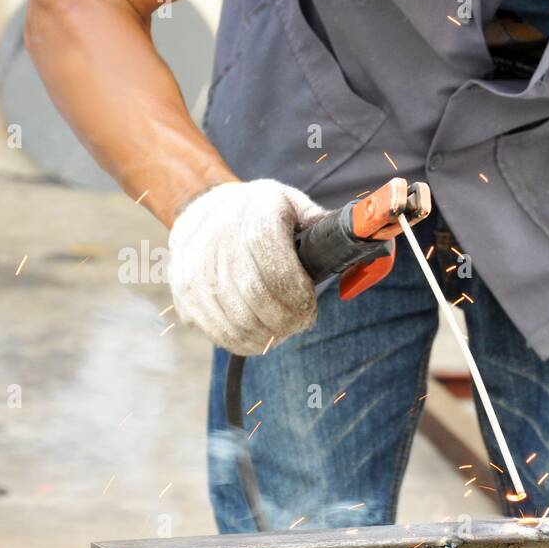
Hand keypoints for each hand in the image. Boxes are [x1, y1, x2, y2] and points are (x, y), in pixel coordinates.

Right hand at [167, 179, 326, 354]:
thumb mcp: (296, 207)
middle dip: (286, 319)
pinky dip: (242, 342)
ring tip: (282, 330)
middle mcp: (219, 237)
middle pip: (256, 296)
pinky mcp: (183, 292)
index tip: (310, 307)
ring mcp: (195, 266)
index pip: (275, 265)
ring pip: (236, 319)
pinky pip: (216, 330)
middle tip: (300, 323)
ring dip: (267, 334)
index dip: (297, 294)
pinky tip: (259, 335)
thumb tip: (364, 255)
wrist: (205, 205)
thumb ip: (329, 231)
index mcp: (256, 212)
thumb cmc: (263, 212)